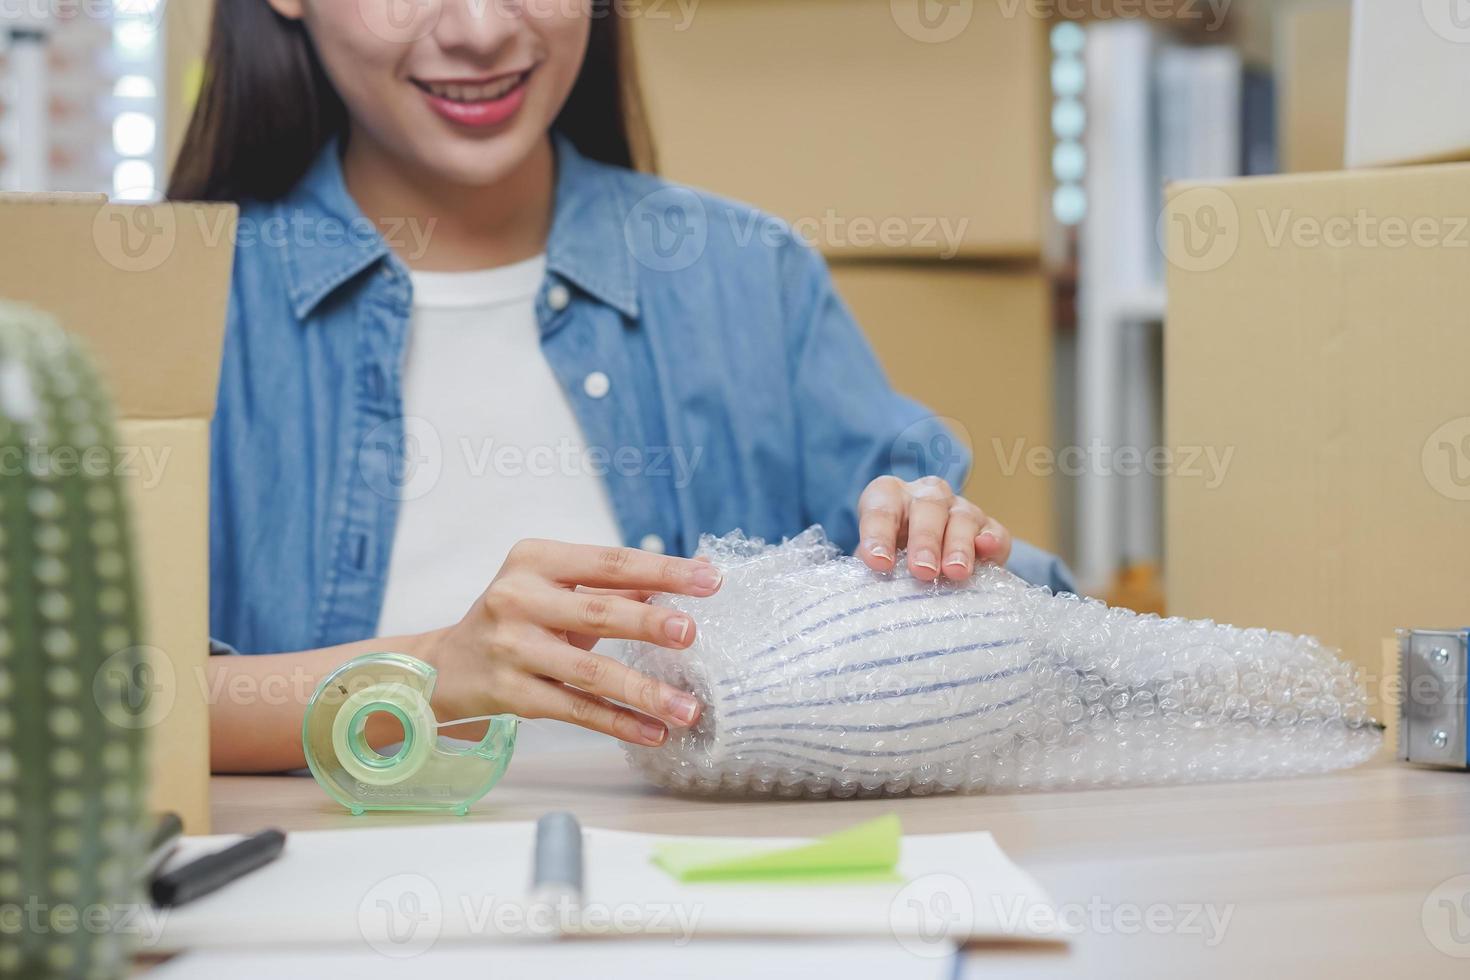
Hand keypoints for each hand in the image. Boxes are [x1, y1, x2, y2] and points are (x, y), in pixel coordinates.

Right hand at [418, 541, 722, 747]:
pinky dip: (619, 723)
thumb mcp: (555, 588)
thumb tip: (687, 581)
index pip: (610, 562)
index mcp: (535, 560)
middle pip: (598, 612)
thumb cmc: (518, 618)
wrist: (448, 664)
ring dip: (644, 691)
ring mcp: (512, 649)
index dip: (663, 570)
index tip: (710, 580)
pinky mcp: (511, 694)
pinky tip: (654, 732)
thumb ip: (613, 586)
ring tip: (688, 707)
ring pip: (589, 672)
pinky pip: (575, 710)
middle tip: (691, 635)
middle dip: (649, 623)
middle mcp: (518, 599)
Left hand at [856, 475, 1011, 582]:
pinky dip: (992, 540)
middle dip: (925, 539)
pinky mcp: (989, 529)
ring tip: (954, 572)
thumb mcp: (874, 563)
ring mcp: (960, 510)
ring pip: (962, 518)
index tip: (879, 563)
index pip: (881, 508)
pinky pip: (995, 531)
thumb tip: (864, 597)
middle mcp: (926, 496)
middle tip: (922, 571)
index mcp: (889, 497)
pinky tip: (987, 549)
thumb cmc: (890, 566)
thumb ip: (870, 571)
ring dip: (958, 545)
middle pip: (927, 507)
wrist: (925, 573)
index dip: (878, 534)